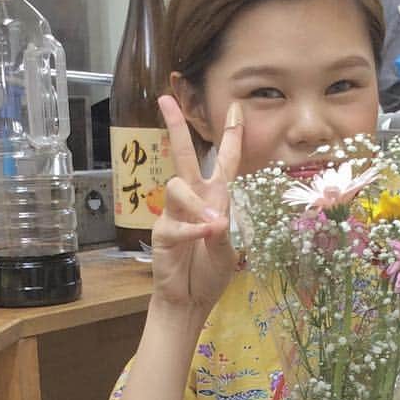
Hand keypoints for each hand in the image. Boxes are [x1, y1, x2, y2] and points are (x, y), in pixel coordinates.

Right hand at [151, 96, 240, 313]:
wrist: (191, 300)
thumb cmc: (210, 272)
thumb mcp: (229, 249)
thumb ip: (224, 231)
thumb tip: (217, 217)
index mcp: (215, 199)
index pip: (223, 162)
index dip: (231, 136)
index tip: (237, 109)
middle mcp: (192, 200)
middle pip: (184, 157)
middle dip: (175, 127)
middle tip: (166, 99)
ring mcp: (174, 215)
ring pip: (177, 189)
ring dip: (198, 205)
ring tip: (216, 225)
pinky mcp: (162, 233)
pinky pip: (175, 225)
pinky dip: (193, 230)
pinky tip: (206, 234)